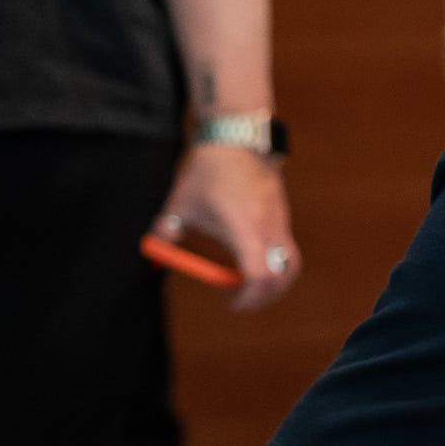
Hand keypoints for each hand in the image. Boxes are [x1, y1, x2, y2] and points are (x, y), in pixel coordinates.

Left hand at [154, 143, 299, 310]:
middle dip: (263, 297)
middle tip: (241, 301)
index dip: (247, 297)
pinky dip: (276, 266)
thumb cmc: (207, 174)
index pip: (258, 277)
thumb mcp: (179, 204)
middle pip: (282, 278)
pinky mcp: (283, 219)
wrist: (237, 142)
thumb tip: (153, 258)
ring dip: (275, 283)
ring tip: (249, 284)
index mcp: (245, 230)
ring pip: (291, 266)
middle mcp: (269, 230)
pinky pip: (288, 252)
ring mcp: (281, 224)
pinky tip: (252, 260)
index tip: (229, 303)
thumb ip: (165, 233)